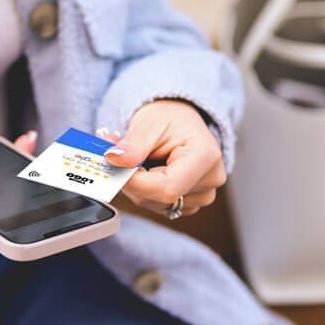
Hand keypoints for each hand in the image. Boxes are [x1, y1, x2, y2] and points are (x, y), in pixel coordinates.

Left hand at [99, 99, 225, 217]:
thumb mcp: (148, 123)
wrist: (180, 120)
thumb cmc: (170, 118)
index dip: (135, 182)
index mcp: (206, 158)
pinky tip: (148, 171)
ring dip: (137, 185)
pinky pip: (158, 206)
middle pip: (159, 198)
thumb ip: (132, 145)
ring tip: (136, 159)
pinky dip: (145, 191)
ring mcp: (203, 195)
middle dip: (132, 180)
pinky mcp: (191, 202)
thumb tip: (113, 160)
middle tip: (118, 155)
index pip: (166, 188)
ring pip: (155, 204)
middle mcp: (210, 180)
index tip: (113, 166)